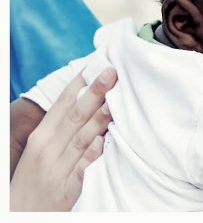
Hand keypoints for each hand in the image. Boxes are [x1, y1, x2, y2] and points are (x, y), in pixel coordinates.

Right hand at [10, 67, 116, 210]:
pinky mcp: (65, 190)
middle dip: (94, 92)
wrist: (19, 217)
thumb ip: (61, 127)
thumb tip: (84, 100)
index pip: (62, 104)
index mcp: (41, 136)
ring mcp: (56, 169)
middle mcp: (47, 149)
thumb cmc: (34, 179)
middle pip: (75, 116)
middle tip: (111, 73)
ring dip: (97, 120)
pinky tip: (102, 143)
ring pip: (81, 139)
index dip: (79, 84)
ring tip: (113, 103)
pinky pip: (81, 170)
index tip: (95, 65)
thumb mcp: (41, 149)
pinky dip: (91, 156)